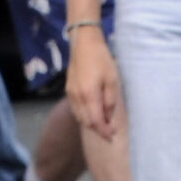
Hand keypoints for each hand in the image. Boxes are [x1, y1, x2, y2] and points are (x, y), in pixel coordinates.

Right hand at [67, 26, 121, 142]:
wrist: (83, 43)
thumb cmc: (101, 60)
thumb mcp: (112, 81)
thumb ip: (110, 102)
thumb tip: (108, 118)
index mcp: (89, 95)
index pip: (96, 122)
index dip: (105, 132)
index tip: (113, 136)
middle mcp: (76, 97)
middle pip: (86, 122)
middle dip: (98, 130)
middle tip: (110, 131)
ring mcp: (70, 93)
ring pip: (79, 117)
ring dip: (91, 123)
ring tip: (103, 123)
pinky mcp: (68, 90)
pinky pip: (75, 109)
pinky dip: (84, 115)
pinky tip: (92, 113)